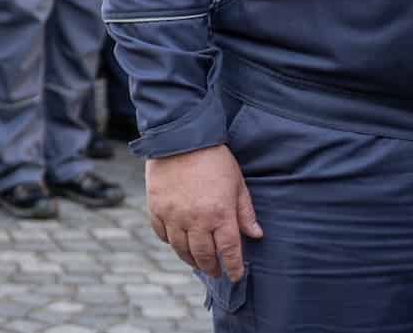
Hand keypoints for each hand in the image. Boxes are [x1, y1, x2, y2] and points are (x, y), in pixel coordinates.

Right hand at [144, 145, 262, 280]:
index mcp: (220, 214)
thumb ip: (245, 212)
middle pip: (204, 255)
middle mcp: (196, 220)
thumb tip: (255, 234)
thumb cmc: (213, 158)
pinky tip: (177, 242)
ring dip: (190, 259)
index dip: (233, 267)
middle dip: (211, 267)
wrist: (180, 137)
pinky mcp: (156, 208)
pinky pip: (162, 234)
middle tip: (215, 272)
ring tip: (197, 262)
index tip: (236, 275)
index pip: (229, 251)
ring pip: (181, 249)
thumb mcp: (237, 183)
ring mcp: (174, 216)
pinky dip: (170, 242)